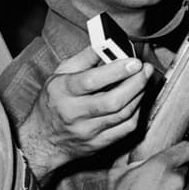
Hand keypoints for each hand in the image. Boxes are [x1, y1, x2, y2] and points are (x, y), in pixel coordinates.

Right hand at [17, 44, 152, 178]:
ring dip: (139, 95)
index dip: (116, 70)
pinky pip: (125, 129)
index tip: (134, 61)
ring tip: (144, 80)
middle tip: (145, 70)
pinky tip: (137, 99)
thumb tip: (105, 45)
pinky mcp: (98, 144)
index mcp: (62, 91)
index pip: (91, 81)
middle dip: (135, 84)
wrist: (43, 139)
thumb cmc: (53, 101)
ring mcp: (87, 131)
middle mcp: (74, 113)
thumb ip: (83, 58)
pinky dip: (136, 112)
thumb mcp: (60, 74)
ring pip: (122, 115)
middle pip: (112, 101)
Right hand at [90, 141, 188, 189]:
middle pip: (184, 168)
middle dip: (173, 172)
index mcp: (161, 166)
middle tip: (158, 180)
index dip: (184, 150)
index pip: (188, 149)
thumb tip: (135, 150)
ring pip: (185, 186)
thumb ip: (132, 157)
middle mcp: (177, 181)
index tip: (180, 153)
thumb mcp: (117, 173)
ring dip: (176, 189)